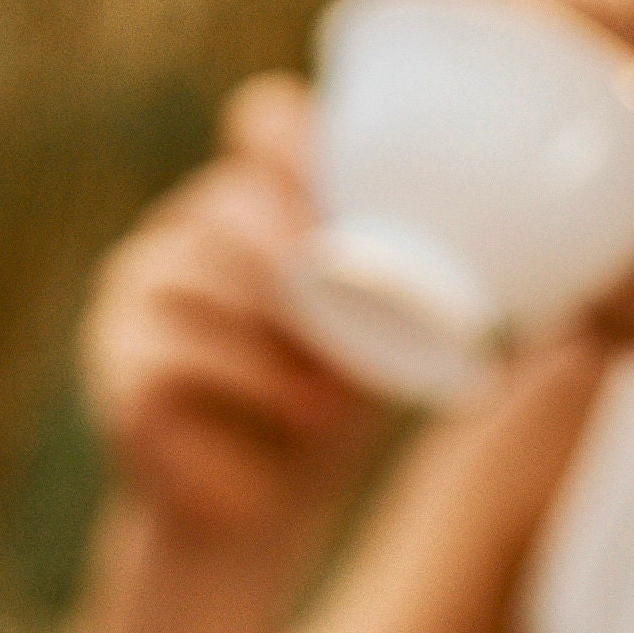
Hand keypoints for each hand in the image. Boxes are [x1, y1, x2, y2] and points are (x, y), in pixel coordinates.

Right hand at [79, 75, 384, 536]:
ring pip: (200, 274)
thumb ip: (409, 277)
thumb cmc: (329, 408)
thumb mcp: (382, 331)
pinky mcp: (117, 364)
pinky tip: (292, 412)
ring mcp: (137, 294)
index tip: (352, 198)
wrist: (261, 512)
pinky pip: (176, 353)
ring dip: (279, 337)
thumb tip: (516, 254)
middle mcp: (183, 231)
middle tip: (359, 316)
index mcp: (251, 200)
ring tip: (330, 396)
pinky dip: (246, 384)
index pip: (262, 120)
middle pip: (231, 201)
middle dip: (303, 261)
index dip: (302, 140)